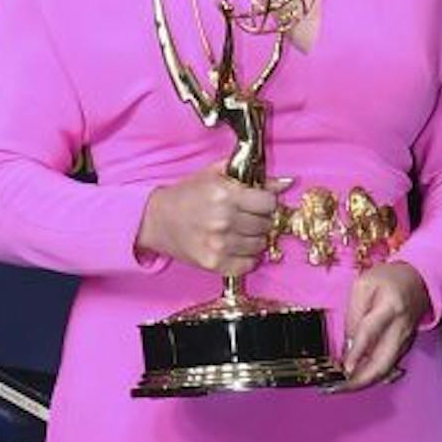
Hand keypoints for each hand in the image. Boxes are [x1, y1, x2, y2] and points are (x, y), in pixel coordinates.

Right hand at [138, 167, 289, 277]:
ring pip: (260, 246)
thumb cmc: (186, 195)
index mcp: (226, 195)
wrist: (156, 219)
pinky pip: (247, 265)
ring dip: (254, 239)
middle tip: (247, 217)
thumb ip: (251, 177)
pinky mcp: (214, 264)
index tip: (259, 203)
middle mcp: (224, 221)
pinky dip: (246, 258)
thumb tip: (285, 183)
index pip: (269, 203)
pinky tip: (235, 247)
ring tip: (239, 231)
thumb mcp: (215, 175)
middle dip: (260, 220)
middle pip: (265, 225)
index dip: (266, 202)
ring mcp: (219, 245)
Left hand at [340, 261, 428, 388]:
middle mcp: (401, 329)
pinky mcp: (404, 348)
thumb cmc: (390, 279)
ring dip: (363, 382)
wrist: (420, 280)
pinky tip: (354, 380)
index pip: (371, 333)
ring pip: (385, 370)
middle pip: (382, 364)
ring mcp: (405, 342)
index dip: (357, 353)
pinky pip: (387, 367)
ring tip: (339, 387)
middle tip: (336, 388)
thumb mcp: (364, 285)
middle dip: (359, 381)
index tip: (344, 369)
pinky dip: (370, 376)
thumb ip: (354, 314)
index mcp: (390, 308)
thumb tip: (348, 345)